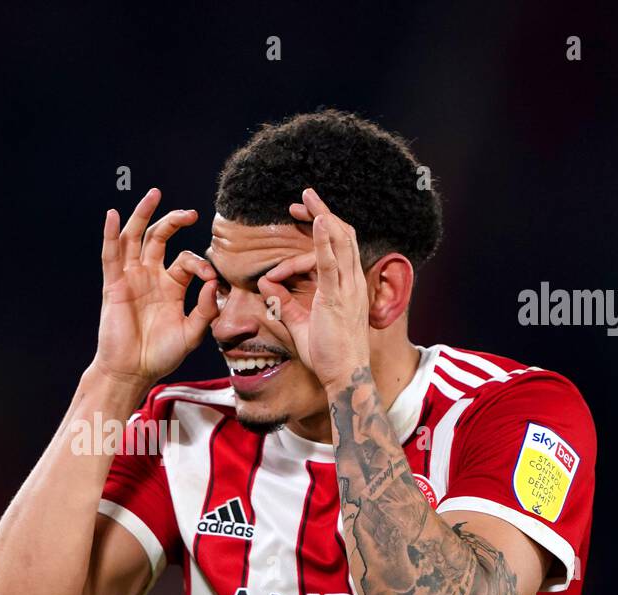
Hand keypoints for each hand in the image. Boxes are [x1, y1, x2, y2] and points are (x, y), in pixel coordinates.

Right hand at [91, 188, 218, 387]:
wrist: (133, 371)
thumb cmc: (161, 355)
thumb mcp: (192, 333)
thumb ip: (205, 309)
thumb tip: (212, 282)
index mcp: (171, 286)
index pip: (187, 260)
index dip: (202, 265)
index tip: (211, 280)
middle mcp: (150, 276)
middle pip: (159, 237)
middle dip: (174, 221)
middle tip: (191, 213)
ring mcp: (131, 278)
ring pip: (135, 238)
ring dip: (143, 215)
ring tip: (154, 194)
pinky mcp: (114, 285)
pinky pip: (111, 256)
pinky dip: (110, 234)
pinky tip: (113, 215)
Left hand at [257, 187, 369, 390]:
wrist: (345, 376)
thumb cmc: (328, 354)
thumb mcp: (300, 323)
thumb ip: (284, 302)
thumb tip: (266, 284)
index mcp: (345, 287)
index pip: (338, 247)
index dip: (322, 227)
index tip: (303, 216)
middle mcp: (351, 283)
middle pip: (341, 236)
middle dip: (322, 213)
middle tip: (303, 196)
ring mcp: (347, 288)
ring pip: (339, 242)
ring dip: (323, 216)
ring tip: (308, 197)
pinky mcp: (338, 298)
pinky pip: (331, 263)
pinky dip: (324, 240)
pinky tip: (317, 221)